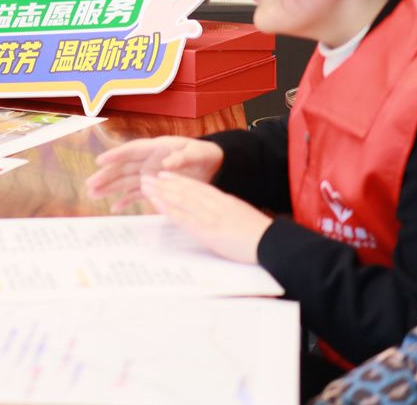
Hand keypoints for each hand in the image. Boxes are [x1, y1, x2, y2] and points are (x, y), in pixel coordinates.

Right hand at [85, 136, 223, 210]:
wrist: (214, 166)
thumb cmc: (204, 154)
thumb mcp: (197, 153)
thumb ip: (183, 157)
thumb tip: (167, 163)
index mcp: (157, 148)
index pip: (132, 150)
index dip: (115, 154)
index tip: (99, 160)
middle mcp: (148, 160)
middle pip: (123, 167)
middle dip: (105, 175)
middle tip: (90, 184)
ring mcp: (149, 173)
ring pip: (124, 181)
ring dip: (109, 187)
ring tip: (93, 194)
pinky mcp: (153, 186)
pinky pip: (135, 193)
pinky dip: (125, 200)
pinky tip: (113, 207)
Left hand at [141, 172, 271, 264]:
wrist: (270, 241)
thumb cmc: (258, 232)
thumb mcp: (239, 213)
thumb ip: (224, 209)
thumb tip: (212, 211)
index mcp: (223, 199)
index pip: (196, 186)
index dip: (178, 179)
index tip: (164, 174)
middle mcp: (214, 204)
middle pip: (184, 190)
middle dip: (163, 183)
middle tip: (146, 177)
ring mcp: (209, 216)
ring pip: (180, 199)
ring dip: (161, 192)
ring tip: (145, 185)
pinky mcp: (207, 230)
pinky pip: (184, 218)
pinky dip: (169, 209)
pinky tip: (157, 204)